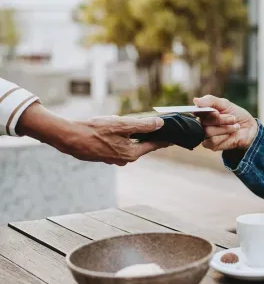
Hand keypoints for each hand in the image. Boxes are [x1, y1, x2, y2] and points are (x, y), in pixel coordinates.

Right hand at [17, 103, 167, 165]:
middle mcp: (124, 159)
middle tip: (162, 127)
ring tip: (141, 125)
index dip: (165, 138)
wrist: (68, 137)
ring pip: (130, 144)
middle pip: (143, 145)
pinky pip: (120, 144)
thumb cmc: (94, 130)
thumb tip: (160, 124)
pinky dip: (124, 137)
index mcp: (131, 154)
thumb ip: (143, 125)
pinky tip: (121, 128)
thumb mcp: (121, 125)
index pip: (154, 145)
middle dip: (151, 136)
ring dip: (136, 135)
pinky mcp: (104, 155)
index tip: (176, 134)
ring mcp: (113, 158)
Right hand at [193, 95, 258, 151]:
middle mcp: (202, 124)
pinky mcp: (211, 145)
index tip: (217, 112)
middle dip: (221, 119)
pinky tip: (230, 135)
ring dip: (225, 128)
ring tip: (235, 126)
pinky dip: (223, 137)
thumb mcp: (225, 104)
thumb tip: (195, 101)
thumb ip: (210, 101)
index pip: (196, 111)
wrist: (249, 128)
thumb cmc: (236, 114)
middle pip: (203, 122)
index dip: (205, 112)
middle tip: (233, 118)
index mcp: (203, 112)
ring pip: (208, 132)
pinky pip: (212, 142)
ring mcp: (206, 135)